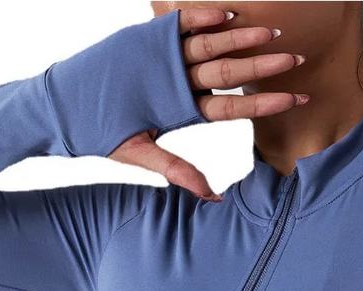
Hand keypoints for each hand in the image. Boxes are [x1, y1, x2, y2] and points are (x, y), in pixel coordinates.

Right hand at [109, 6, 309, 200]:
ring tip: (271, 32)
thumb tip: (213, 200)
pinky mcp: (150, 37)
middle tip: (295, 60)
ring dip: (241, 39)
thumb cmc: (103, 133)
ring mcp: (168, 58)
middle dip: (262, 67)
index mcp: (185, 109)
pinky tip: (227, 14)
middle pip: (229, 74)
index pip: (233, 107)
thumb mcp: (141, 155)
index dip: (264, 103)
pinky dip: (202, 17)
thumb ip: (178, 171)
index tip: (296, 99)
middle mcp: (183, 82)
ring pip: (211, 47)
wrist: (65, 106)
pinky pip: (181, 24)